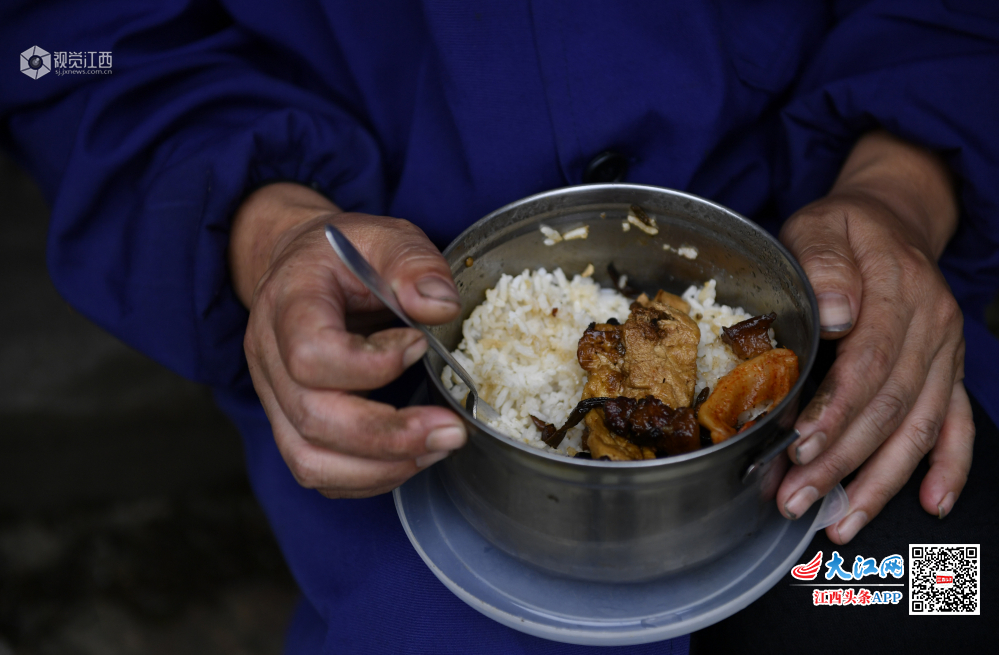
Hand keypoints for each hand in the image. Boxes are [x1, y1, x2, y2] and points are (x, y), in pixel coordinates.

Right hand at [229, 183, 466, 497]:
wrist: (302, 266)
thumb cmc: (346, 254)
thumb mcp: (386, 237)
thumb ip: (414, 264)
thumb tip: (440, 306)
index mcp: (289, 301)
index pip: (310, 353)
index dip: (370, 364)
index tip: (419, 345)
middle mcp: (269, 354)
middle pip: (313, 418)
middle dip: (389, 435)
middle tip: (451, 430)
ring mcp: (274, 395)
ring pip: (309, 459)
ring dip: (381, 467)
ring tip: (438, 447)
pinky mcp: (290, 423)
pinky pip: (318, 471)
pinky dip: (368, 477)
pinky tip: (413, 457)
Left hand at [777, 132, 973, 542]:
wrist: (892, 219)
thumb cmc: (844, 229)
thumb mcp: (821, 226)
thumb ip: (823, 263)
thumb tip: (834, 314)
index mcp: (898, 290)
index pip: (869, 361)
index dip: (836, 409)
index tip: (800, 446)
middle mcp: (932, 326)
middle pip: (889, 405)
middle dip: (842, 460)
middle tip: (796, 497)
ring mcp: (945, 352)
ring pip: (920, 426)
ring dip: (881, 480)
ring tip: (840, 520)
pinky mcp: (948, 370)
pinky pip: (958, 423)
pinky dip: (949, 466)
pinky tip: (932, 502)